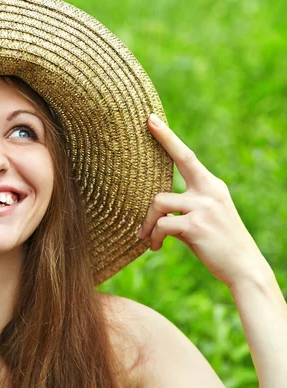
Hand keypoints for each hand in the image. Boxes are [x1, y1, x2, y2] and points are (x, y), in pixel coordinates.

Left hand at [137, 114, 264, 288]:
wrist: (244, 270)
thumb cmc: (220, 245)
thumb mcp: (207, 217)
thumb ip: (187, 204)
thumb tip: (156, 204)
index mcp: (212, 187)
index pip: (187, 156)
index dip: (168, 137)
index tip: (151, 119)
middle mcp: (210, 191)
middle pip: (178, 162)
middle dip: (163, 141)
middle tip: (145, 130)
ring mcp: (204, 207)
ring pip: (158, 202)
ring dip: (147, 222)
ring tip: (146, 237)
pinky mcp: (195, 226)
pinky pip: (161, 225)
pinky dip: (153, 237)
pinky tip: (155, 247)